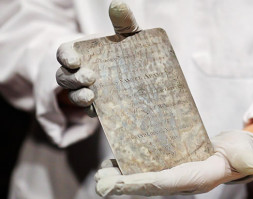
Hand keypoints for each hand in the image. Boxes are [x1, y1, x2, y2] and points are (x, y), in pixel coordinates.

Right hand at [55, 0, 139, 116]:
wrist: (143, 73)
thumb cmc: (130, 49)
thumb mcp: (129, 35)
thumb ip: (123, 22)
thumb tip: (118, 5)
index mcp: (82, 52)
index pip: (64, 53)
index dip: (65, 56)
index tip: (75, 60)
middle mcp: (79, 71)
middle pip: (64, 76)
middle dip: (73, 78)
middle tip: (89, 77)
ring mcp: (86, 89)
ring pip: (72, 94)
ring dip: (78, 96)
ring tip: (90, 96)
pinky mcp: (96, 104)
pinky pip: (87, 109)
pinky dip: (90, 110)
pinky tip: (98, 110)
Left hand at [94, 130, 252, 195]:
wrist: (233, 154)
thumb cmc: (238, 153)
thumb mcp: (244, 154)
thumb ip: (245, 159)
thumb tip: (249, 163)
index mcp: (197, 178)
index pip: (166, 183)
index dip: (142, 183)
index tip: (119, 183)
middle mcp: (182, 180)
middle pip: (148, 184)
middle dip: (124, 185)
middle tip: (101, 182)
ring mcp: (174, 174)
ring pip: (144, 178)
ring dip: (122, 177)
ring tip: (101, 171)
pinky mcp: (170, 165)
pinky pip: (147, 168)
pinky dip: (130, 167)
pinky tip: (115, 161)